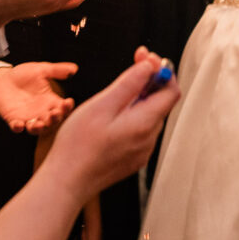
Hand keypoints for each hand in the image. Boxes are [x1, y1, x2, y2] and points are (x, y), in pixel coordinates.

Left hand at [0, 62, 75, 132]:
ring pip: (36, 128)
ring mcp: (28, 117)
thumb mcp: (41, 70)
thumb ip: (57, 70)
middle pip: (52, 121)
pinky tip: (19, 124)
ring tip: (40, 124)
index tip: (68, 102)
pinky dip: (18, 127)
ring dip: (39, 128)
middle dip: (55, 119)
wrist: (2, 79)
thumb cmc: (23, 75)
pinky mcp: (14, 119)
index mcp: (50, 101)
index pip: (62, 107)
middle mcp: (41, 112)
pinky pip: (17, 127)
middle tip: (55, 113)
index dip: (67, 107)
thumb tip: (74, 68)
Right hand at [43, 48, 180, 197]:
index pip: (171, 91)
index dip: (161, 71)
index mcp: (145, 123)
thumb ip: (130, 83)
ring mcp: (142, 151)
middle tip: (132, 64)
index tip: (144, 58)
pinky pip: (140, 131)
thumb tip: (150, 66)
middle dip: (149, 81)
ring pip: (149, 116)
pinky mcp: (133, 159)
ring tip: (115, 93)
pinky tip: (111, 116)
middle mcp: (149, 139)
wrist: (67, 182)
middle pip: (160, 102)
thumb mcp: (103, 105)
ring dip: (139, 99)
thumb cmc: (79, 144)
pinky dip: (132, 117)